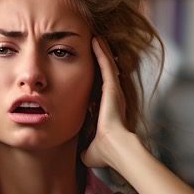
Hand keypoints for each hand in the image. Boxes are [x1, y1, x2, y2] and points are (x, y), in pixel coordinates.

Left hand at [81, 38, 134, 169]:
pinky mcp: (112, 86)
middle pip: (103, 74)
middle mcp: (111, 97)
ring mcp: (113, 90)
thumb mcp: (88, 150)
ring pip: (106, 65)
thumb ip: (84, 148)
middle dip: (98, 60)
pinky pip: (106, 63)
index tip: (84, 72)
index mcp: (105, 110)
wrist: (113, 148)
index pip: (97, 90)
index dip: (91, 80)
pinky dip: (101, 51)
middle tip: (91, 46)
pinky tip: (95, 39)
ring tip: (93, 37)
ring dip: (100, 51)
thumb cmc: (103, 152)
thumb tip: (79, 156)